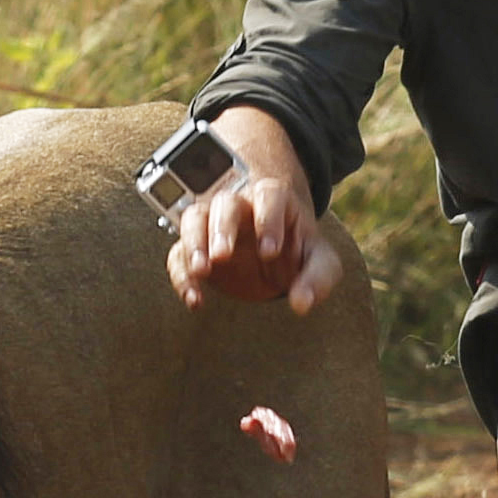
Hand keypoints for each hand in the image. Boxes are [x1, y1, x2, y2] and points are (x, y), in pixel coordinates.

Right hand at [164, 122, 341, 311]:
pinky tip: (195, 298)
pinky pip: (179, 255)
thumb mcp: (318, 262)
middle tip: (222, 255)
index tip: (270, 252)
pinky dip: (182, 275)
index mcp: (274, 201)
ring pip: (194, 218)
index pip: (269, 195)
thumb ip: (317, 278)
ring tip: (201, 270)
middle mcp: (240, 207)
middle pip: (225, 202)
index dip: (268, 219)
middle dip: (222, 227)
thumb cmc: (298, 250)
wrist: (276, 255)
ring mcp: (213, 224)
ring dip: (194, 243)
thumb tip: (302, 303)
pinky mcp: (196, 248)